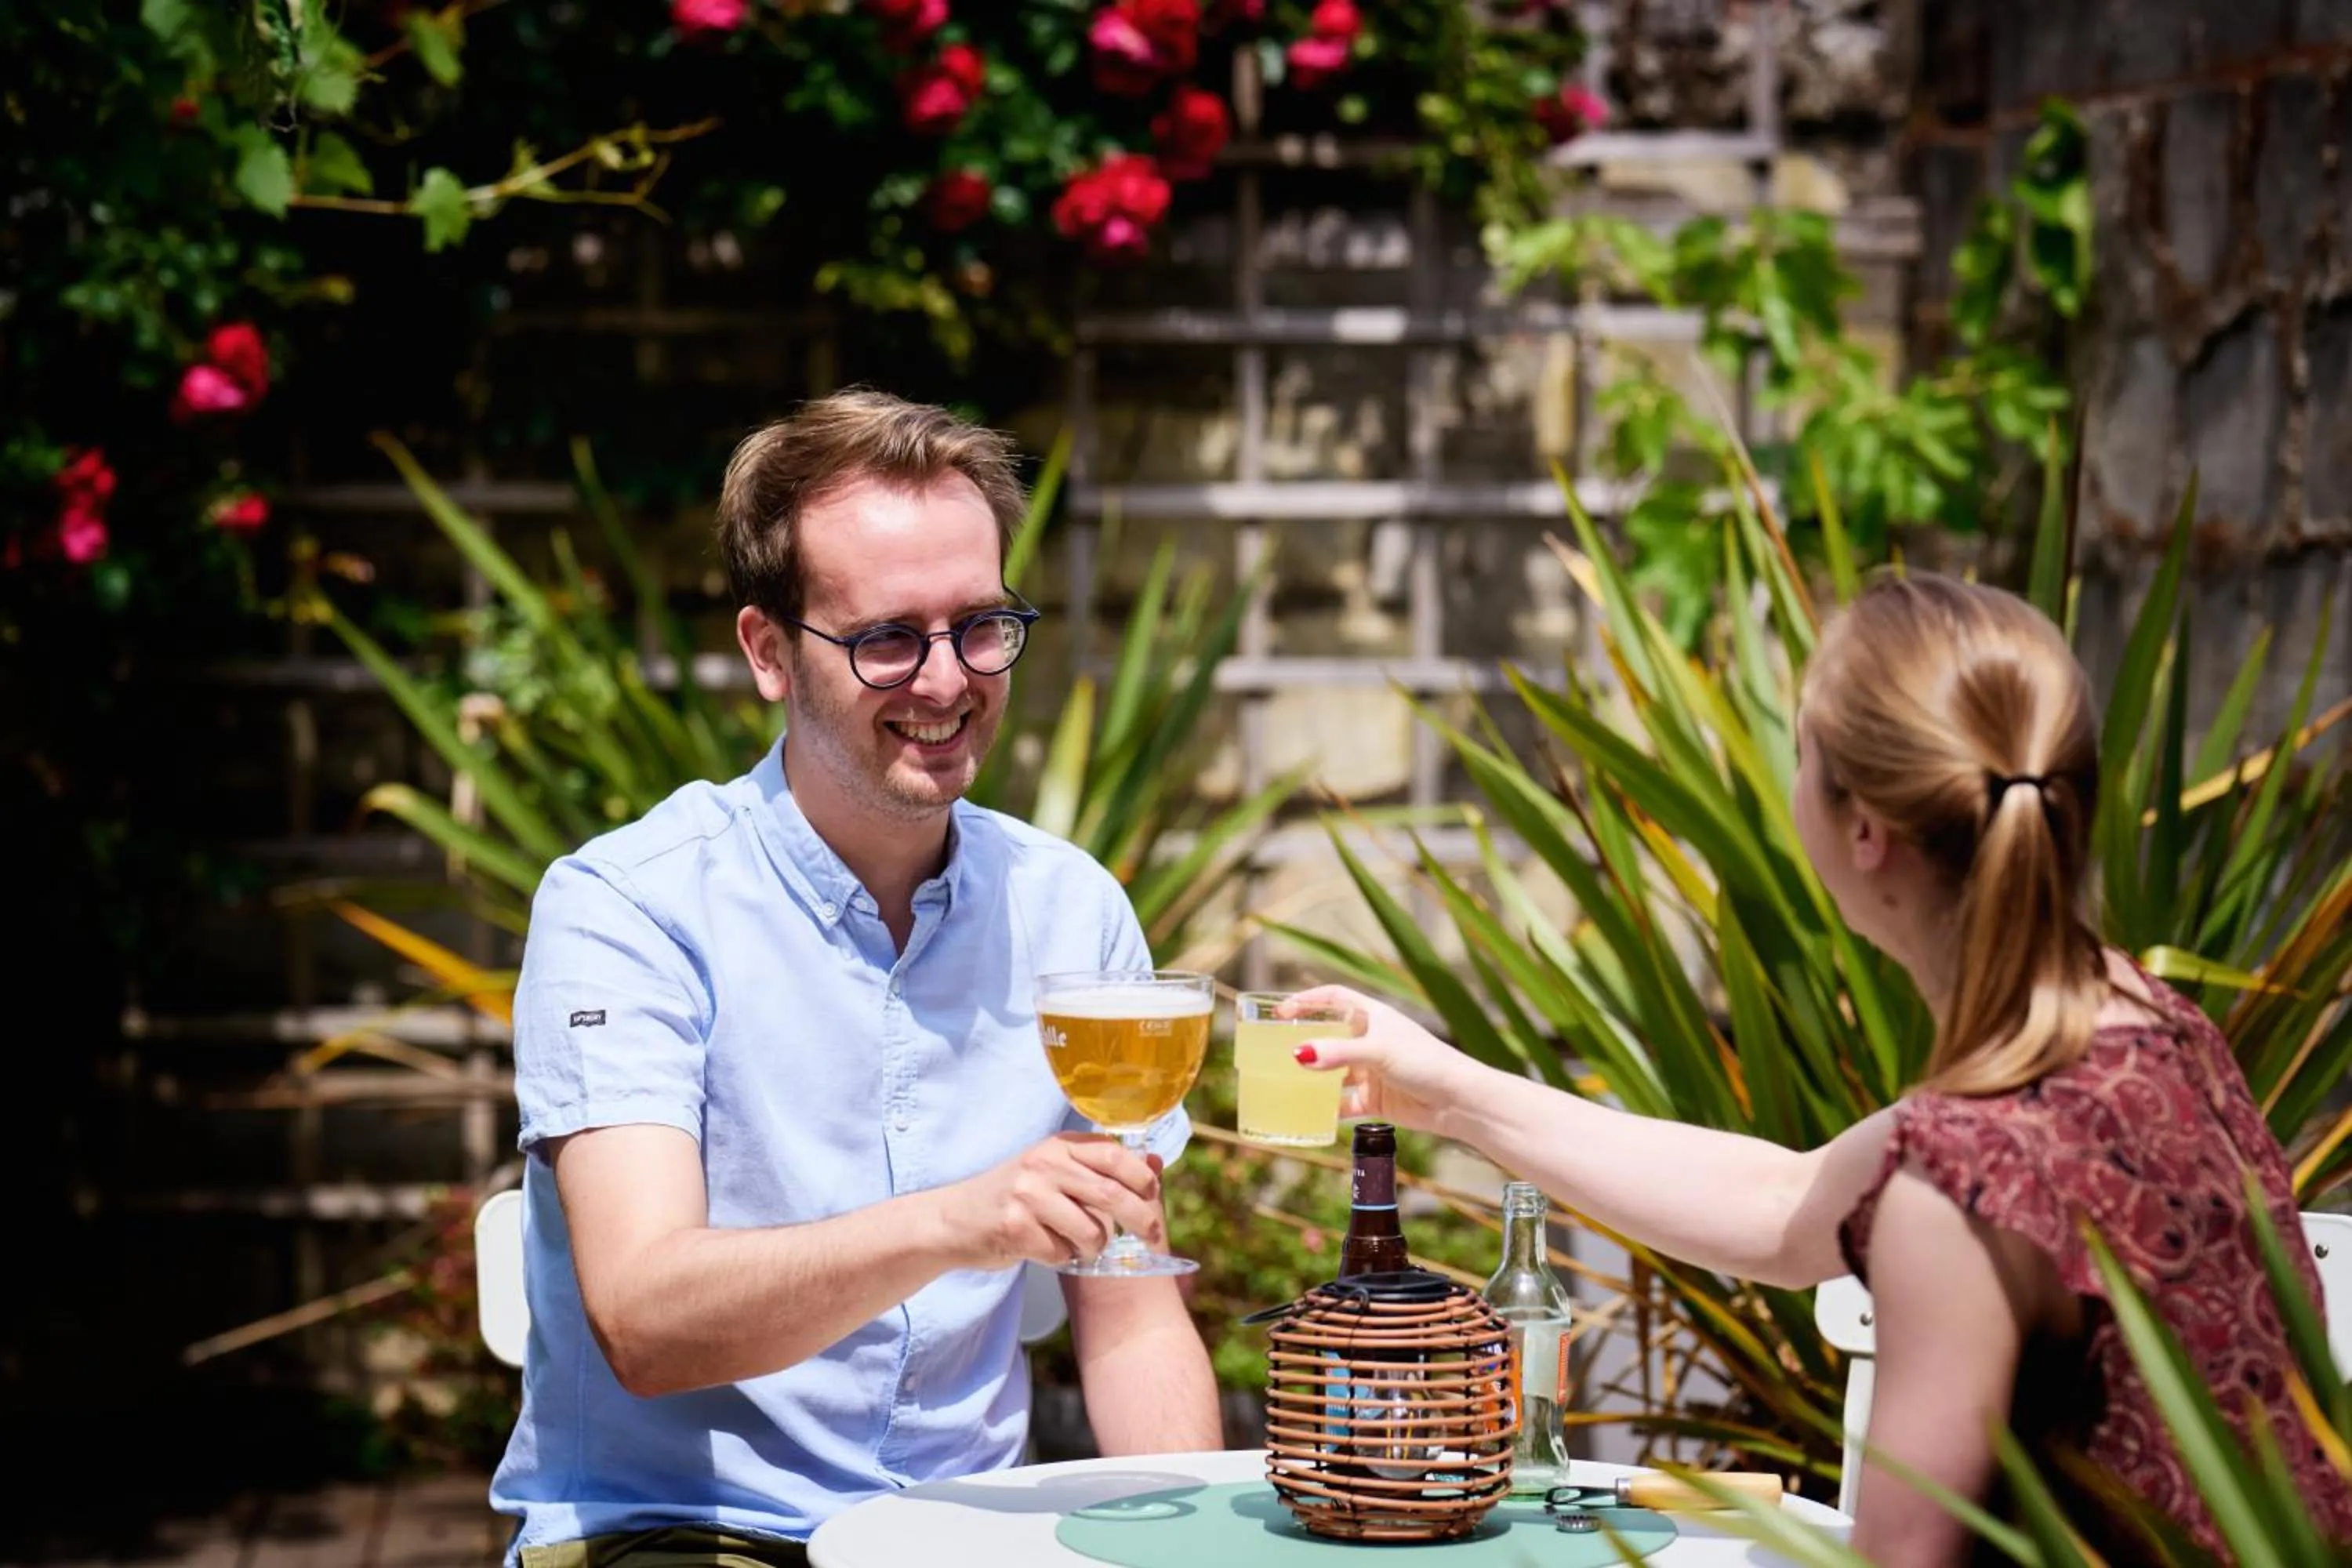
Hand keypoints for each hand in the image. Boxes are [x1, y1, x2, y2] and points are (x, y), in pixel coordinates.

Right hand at [937, 1133, 1164, 1271]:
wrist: (954, 1220)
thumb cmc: (1014, 1197)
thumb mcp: (1053, 1171)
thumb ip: (1099, 1169)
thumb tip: (1156, 1165)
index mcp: (1058, 1146)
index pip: (1114, 1154)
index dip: (1142, 1177)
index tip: (1154, 1196)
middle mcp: (1043, 1164)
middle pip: (1111, 1194)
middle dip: (1141, 1219)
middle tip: (1152, 1235)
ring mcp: (1027, 1195)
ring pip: (1091, 1231)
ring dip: (1095, 1247)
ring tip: (1081, 1246)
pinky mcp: (1015, 1228)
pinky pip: (1062, 1253)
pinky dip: (1063, 1258)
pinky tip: (1046, 1249)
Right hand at [1279, 985, 1486, 1136]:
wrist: (1458, 1101)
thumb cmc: (1426, 1063)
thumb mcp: (1379, 1052)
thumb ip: (1338, 1053)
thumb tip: (1299, 1054)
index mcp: (1373, 1017)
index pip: (1334, 998)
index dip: (1307, 1000)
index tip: (1280, 1012)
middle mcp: (1370, 1041)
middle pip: (1329, 1035)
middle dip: (1304, 1042)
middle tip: (1274, 1051)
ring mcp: (1372, 1071)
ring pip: (1333, 1072)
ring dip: (1313, 1079)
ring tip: (1285, 1084)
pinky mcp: (1376, 1099)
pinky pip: (1344, 1103)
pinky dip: (1328, 1109)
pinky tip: (1310, 1114)